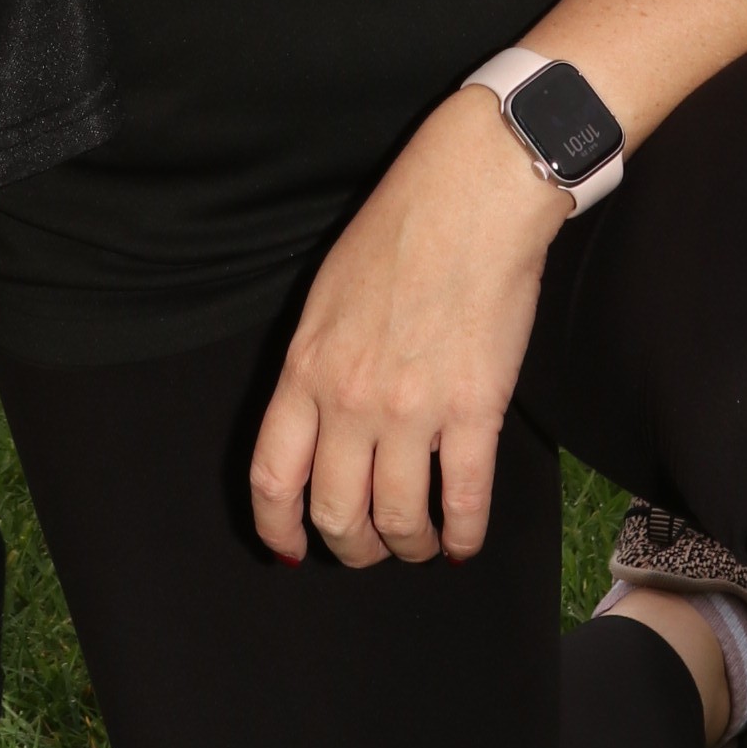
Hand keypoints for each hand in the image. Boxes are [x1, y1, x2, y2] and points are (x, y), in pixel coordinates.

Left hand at [248, 89, 566, 572]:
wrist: (470, 197)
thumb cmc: (398, 233)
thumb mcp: (326, 296)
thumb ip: (317, 364)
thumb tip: (316, 422)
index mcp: (306, 367)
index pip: (272, 475)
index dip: (278, 527)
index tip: (291, 549)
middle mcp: (350, 399)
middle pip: (336, 513)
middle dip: (353, 547)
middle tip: (371, 547)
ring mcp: (412, 410)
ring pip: (399, 521)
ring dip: (411, 546)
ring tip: (423, 543)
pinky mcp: (474, 410)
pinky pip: (464, 501)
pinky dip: (464, 535)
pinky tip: (465, 538)